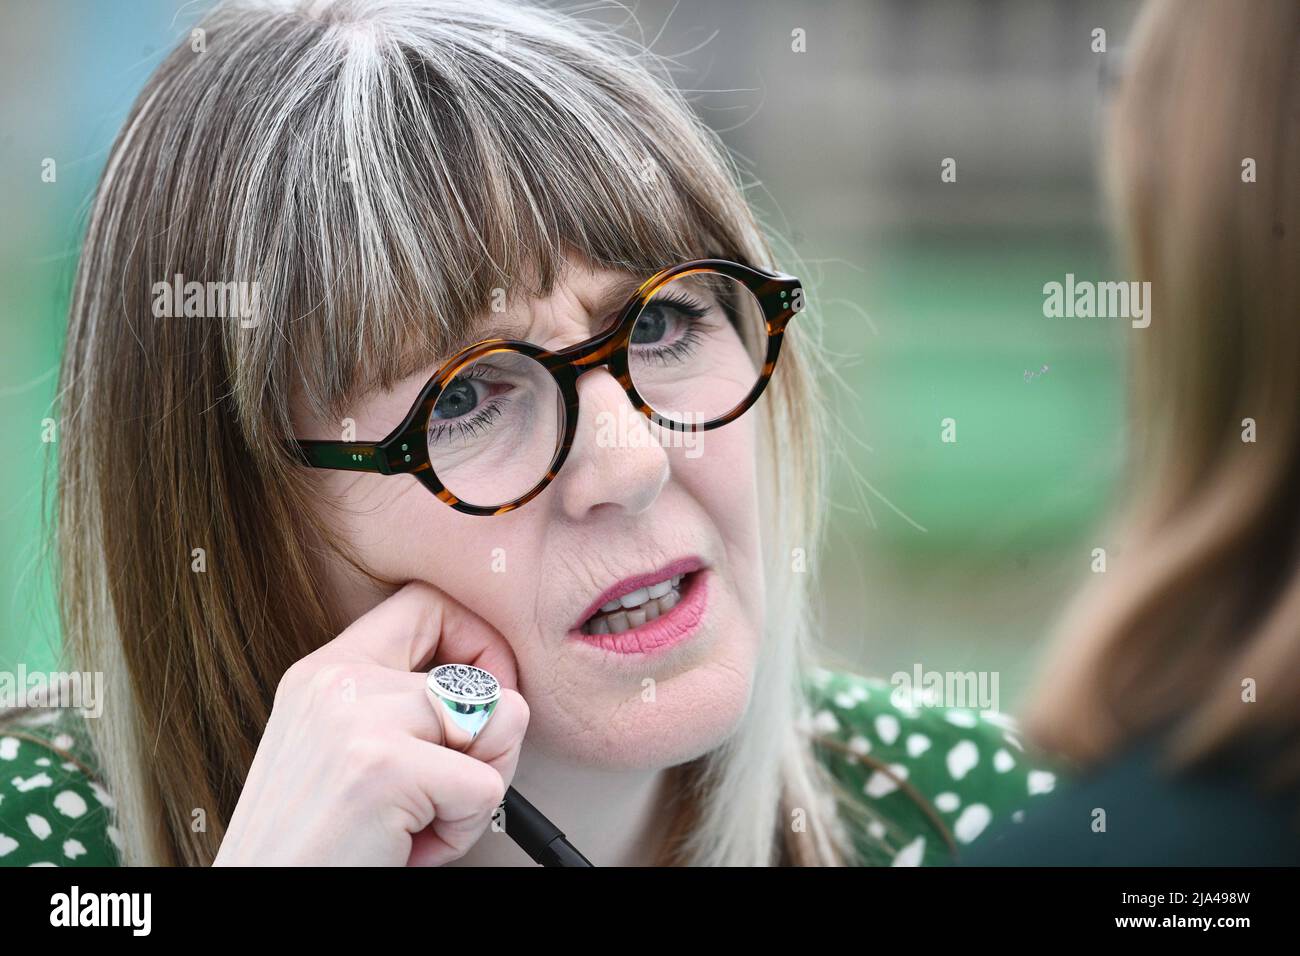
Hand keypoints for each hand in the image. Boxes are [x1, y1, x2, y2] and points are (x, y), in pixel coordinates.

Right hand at [213, 581, 527, 865]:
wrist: (261, 906)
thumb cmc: (313, 848)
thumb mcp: (346, 753)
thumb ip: (404, 708)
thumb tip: (503, 698)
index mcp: (324, 671)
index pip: (427, 602)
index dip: (477, 644)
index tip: (479, 704)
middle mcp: (337, 682)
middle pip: (483, 678)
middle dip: (487, 749)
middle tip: (438, 800)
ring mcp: (358, 719)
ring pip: (498, 725)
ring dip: (475, 791)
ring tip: (417, 824)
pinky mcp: (383, 768)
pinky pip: (486, 788)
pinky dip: (461, 832)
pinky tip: (409, 848)